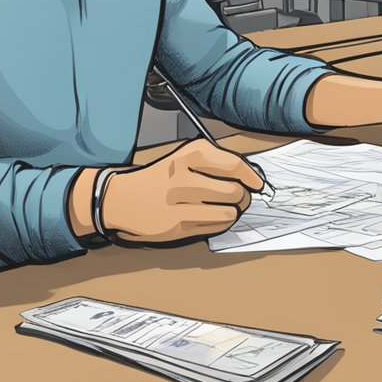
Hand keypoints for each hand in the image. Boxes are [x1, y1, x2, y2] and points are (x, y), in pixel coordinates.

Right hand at [100, 139, 264, 243]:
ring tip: (226, 207)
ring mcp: (179, 204)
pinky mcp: (178, 225)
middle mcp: (183, 178)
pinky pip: (216, 226)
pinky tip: (212, 216)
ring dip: (233, 211)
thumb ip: (216, 161)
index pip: (233, 166)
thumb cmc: (162, 177)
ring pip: (229, 211)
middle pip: (235, 191)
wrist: (124, 199)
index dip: (251, 177)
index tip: (256, 183)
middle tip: (239, 197)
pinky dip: (221, 222)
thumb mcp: (185, 156)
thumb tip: (250, 177)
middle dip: (242, 196)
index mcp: (187, 155)